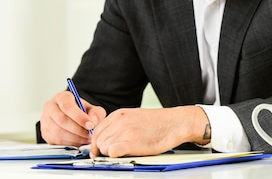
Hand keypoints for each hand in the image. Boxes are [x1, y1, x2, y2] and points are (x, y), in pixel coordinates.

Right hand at [40, 91, 105, 145]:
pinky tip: (78, 142)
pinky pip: (56, 141)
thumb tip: (93, 121)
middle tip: (89, 135)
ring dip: (75, 138)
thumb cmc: (80, 112)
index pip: (67, 106)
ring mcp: (45, 121)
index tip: (90, 125)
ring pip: (58, 132)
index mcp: (61, 97)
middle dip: (78, 130)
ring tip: (86, 139)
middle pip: (62, 120)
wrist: (71, 118)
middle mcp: (50, 107)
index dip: (79, 117)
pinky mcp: (45, 134)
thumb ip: (96, 113)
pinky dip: (69, 143)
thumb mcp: (91, 109)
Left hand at [90, 106, 209, 157]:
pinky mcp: (132, 142)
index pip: (97, 130)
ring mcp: (125, 131)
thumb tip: (108, 137)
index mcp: (118, 114)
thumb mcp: (134, 116)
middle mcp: (119, 121)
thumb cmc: (158, 123)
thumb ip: (119, 124)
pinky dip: (114, 156)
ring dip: (109, 154)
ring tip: (121, 154)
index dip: (97, 143)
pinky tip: (123, 155)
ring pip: (104, 147)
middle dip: (102, 150)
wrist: (174, 123)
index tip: (99, 150)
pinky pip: (112, 152)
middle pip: (98, 140)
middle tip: (110, 155)